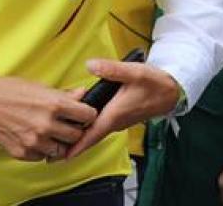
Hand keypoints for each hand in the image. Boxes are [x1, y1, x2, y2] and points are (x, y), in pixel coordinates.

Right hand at [0, 72, 95, 161]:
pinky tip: (33, 136)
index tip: (81, 114)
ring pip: (61, 150)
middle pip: (77, 135)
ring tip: (46, 131)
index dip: (86, 114)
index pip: (88, 116)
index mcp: (53, 104)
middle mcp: (46, 125)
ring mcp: (34, 141)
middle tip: (63, 123)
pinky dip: (41, 149)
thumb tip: (82, 94)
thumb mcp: (37, 86)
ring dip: (57, 142)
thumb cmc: (6, 90)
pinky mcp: (23, 152)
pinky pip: (42, 156)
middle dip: (73, 129)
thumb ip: (63, 94)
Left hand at [63, 58, 180, 158]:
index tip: (62, 156)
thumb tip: (90, 66)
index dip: (77, 146)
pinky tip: (76, 126)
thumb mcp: (133, 72)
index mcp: (115, 114)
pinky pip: (99, 127)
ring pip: (94, 132)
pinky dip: (87, 130)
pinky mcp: (119, 117)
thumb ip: (111, 69)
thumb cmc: (154, 83)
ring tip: (58, 142)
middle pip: (90, 137)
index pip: (92, 134)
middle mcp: (115, 121)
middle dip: (72, 146)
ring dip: (78, 138)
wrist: (172, 91)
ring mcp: (117, 121)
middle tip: (51, 153)